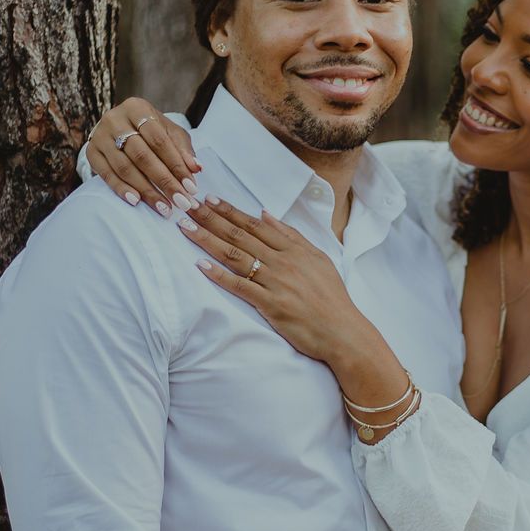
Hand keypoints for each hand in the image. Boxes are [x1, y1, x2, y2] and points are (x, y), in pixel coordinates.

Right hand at [86, 98, 201, 214]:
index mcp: (137, 108)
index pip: (159, 139)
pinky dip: (122, 189)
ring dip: (146, 190)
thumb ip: (183, 149)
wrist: (120, 129)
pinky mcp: (91, 152)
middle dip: (164, 181)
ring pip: (124, 167)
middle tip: (180, 202)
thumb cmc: (151, 131)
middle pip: (142, 155)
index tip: (191, 187)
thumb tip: (196, 168)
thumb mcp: (170, 133)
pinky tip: (136, 201)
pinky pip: (106, 175)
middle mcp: (115, 119)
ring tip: (164, 207)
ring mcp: (100, 136)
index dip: (176, 164)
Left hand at [177, 196, 372, 363]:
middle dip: (211, 218)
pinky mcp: (271, 305)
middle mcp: (283, 262)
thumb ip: (292, 236)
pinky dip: (219, 275)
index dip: (230, 211)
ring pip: (236, 256)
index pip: (255, 225)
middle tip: (188, 205)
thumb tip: (266, 215)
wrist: (343, 331)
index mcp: (294, 250)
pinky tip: (200, 265)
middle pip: (240, 235)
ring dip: (208, 240)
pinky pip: (240, 286)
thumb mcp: (318, 259)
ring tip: (186, 227)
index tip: (209, 199)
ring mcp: (276, 283)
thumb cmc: (331, 297)